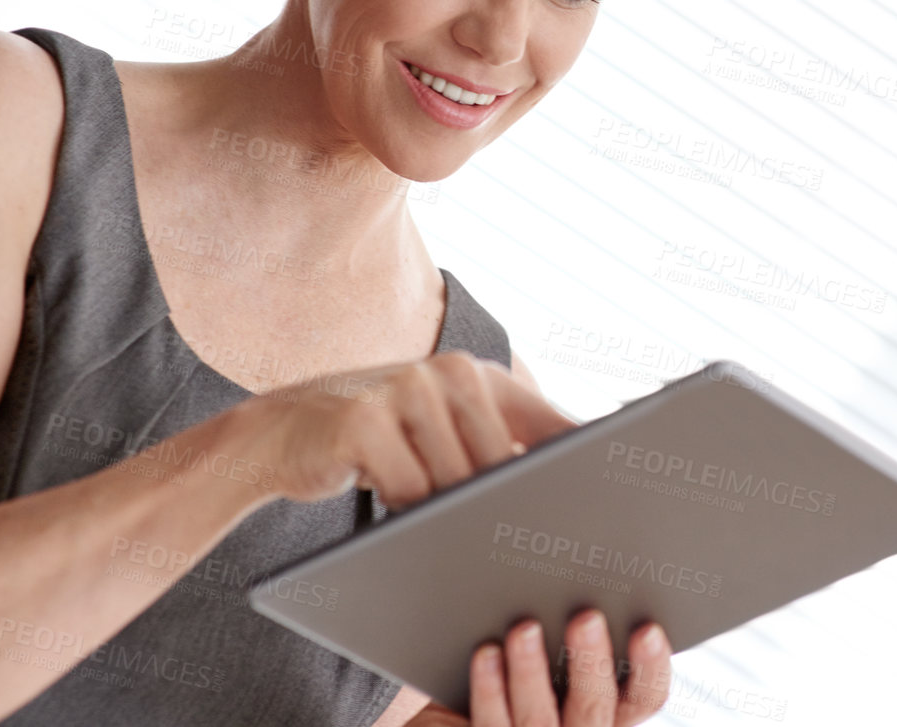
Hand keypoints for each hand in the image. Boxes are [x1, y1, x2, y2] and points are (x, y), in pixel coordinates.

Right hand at [227, 350, 577, 508]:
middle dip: (493, 506)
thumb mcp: (446, 433)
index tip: (612, 494)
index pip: (553, 424)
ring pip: (456, 485)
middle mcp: (451, 372)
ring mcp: (407, 389)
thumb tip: (572, 488)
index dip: (587, 459)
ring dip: (438, 510)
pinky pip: (408, 492)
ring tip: (412, 494)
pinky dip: (400, 509)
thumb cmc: (380, 442)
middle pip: (503, 468)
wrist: (283, 432)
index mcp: (483, 377)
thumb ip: (502, 447)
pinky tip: (381, 490)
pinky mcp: (363, 420)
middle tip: (477, 524)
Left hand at [407, 609, 671, 725]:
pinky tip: (486, 653)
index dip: (651, 666)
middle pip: (593, 707)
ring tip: (524, 630)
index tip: (648, 629)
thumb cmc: (529, 671)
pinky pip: (490, 721)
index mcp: (608, 710)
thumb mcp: (567, 656)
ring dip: (531, 672)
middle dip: (589, 661)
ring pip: (537, 718)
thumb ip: (578, 626)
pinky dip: (489, 687)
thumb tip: (588, 560)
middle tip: (586, 618)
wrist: (471, 715)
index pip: (644, 695)